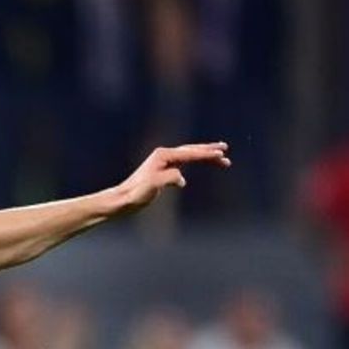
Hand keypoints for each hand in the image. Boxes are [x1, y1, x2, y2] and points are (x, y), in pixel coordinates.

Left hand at [114, 142, 231, 212]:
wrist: (123, 199)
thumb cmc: (137, 194)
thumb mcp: (153, 186)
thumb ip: (168, 179)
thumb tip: (182, 179)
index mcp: (163, 156)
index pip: (190, 153)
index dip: (206, 154)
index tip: (221, 155)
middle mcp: (163, 154)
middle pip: (191, 150)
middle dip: (209, 150)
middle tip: (225, 149)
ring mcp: (163, 160)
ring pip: (189, 154)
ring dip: (204, 154)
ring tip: (221, 156)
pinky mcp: (162, 168)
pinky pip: (184, 161)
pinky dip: (195, 160)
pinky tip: (202, 163)